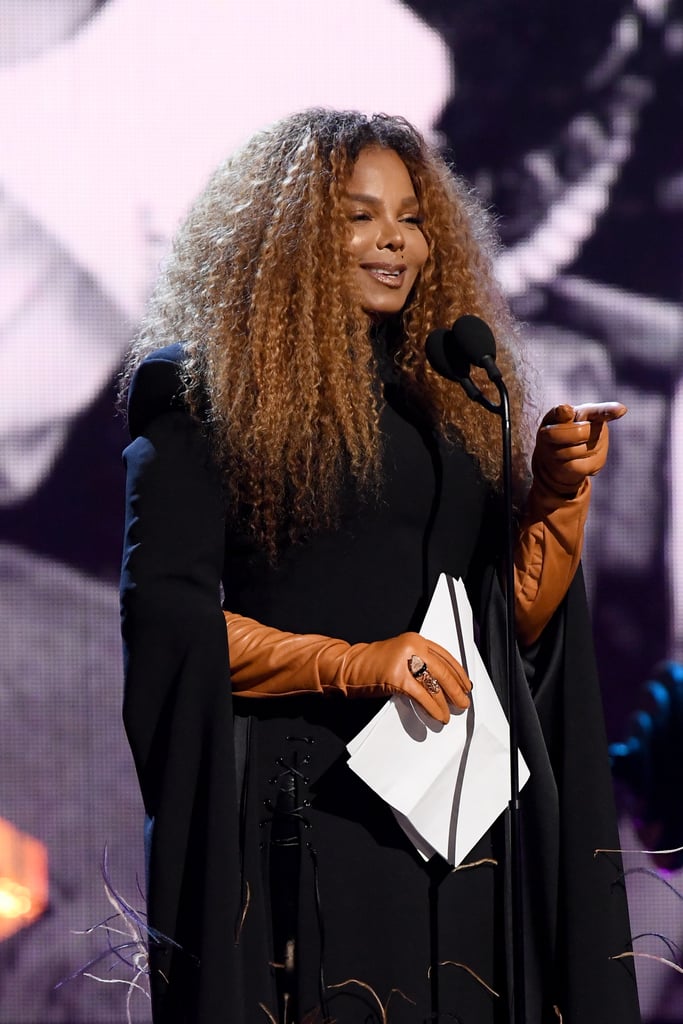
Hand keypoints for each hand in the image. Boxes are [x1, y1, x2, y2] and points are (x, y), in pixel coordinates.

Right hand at [341, 632, 471, 723]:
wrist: (348, 666)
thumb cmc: (371, 664)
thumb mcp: (399, 657)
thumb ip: (419, 663)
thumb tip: (441, 682)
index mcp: (415, 640)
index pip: (445, 656)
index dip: (458, 673)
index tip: (465, 685)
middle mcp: (412, 646)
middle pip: (443, 670)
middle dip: (456, 689)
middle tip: (463, 702)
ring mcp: (404, 661)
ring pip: (435, 683)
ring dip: (446, 701)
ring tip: (451, 712)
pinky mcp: (397, 677)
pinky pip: (422, 695)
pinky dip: (433, 707)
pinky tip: (438, 715)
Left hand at [532, 401, 626, 495]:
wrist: (556, 456)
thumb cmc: (555, 431)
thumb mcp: (552, 420)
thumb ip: (559, 415)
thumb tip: (564, 410)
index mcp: (589, 411)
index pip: (601, 411)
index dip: (611, 410)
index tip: (620, 410)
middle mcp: (600, 428)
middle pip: (576, 432)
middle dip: (556, 434)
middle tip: (548, 434)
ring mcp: (601, 446)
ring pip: (570, 451)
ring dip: (554, 451)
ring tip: (558, 448)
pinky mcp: (598, 464)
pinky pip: (572, 466)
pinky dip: (561, 464)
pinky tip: (565, 460)